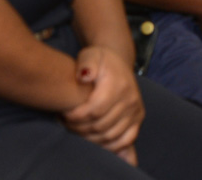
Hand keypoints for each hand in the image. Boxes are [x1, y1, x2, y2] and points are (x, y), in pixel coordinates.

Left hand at [63, 47, 144, 163]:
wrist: (118, 63)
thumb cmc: (100, 61)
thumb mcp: (90, 54)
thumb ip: (85, 63)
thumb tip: (84, 76)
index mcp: (119, 84)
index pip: (95, 111)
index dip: (76, 117)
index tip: (64, 114)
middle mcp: (131, 99)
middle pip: (100, 126)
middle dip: (79, 128)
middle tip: (66, 124)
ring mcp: (136, 110)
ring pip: (110, 136)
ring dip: (89, 138)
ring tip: (76, 130)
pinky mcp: (138, 119)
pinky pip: (125, 140)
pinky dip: (109, 146)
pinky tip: (93, 140)